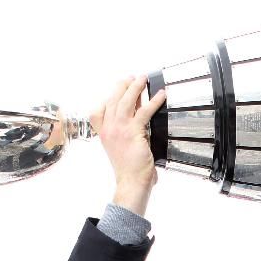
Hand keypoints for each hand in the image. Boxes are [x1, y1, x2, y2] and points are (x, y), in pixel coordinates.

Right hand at [90, 76, 166, 216]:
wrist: (130, 182)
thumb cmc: (128, 171)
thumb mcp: (121, 150)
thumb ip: (126, 135)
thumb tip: (138, 122)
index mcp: (104, 134)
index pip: (99, 111)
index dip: (108, 99)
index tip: (117, 91)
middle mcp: (108, 129)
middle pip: (113, 100)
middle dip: (123, 86)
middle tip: (132, 78)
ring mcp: (119, 129)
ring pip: (126, 101)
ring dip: (136, 87)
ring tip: (143, 78)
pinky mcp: (133, 132)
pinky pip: (144, 111)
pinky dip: (154, 101)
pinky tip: (161, 95)